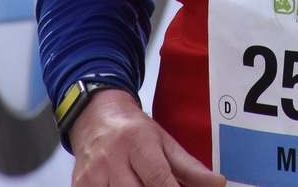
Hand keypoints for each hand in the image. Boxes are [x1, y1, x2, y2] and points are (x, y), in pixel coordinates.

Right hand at [69, 91, 222, 186]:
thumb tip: (218, 184)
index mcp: (138, 143)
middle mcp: (112, 159)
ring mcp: (92, 176)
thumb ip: (191, 168)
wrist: (95, 118)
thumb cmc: (133, 131)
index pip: (158, 179)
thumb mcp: (165, 142)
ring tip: (142, 185)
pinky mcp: (79, 186)